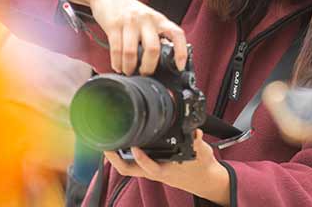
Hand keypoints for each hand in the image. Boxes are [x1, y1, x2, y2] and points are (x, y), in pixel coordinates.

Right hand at [71, 0, 186, 74]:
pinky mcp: (114, 24)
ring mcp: (130, 21)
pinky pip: (116, 49)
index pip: (177, 34)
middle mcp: (147, 19)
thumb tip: (161, 64)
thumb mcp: (149, 20)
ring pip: (131, 52)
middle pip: (153, 49)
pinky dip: (117, 63)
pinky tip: (118, 66)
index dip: (181, 52)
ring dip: (130, 68)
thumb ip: (155, 37)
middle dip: (148, 67)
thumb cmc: (131, 13)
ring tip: (129, 71)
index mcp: (159, 20)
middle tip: (144, 74)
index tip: (179, 67)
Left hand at [103, 130, 229, 205]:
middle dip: (115, 159)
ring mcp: (151, 171)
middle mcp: (156, 172)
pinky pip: (132, 163)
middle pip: (129, 170)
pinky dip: (123, 155)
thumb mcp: (203, 153)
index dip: (141, 158)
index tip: (135, 147)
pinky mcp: (151, 167)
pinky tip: (119, 143)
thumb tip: (196, 132)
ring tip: (108, 141)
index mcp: (167, 170)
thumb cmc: (202, 167)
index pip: (150, 167)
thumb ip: (198, 143)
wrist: (204, 180)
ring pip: (128, 167)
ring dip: (116, 156)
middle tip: (107, 145)